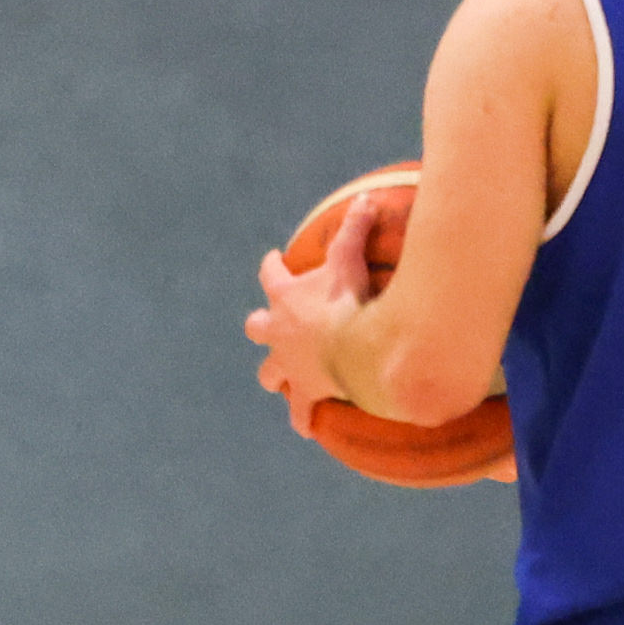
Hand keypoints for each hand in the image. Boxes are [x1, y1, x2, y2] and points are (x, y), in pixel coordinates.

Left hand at [244, 194, 381, 415]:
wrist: (355, 349)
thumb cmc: (349, 302)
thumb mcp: (350, 259)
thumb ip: (356, 228)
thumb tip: (366, 198)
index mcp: (284, 297)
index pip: (270, 275)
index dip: (271, 266)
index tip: (272, 259)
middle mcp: (278, 332)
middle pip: (256, 328)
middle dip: (260, 326)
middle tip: (267, 325)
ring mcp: (289, 364)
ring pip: (269, 373)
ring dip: (274, 373)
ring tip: (280, 378)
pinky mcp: (305, 391)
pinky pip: (300, 411)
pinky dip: (302, 418)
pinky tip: (305, 426)